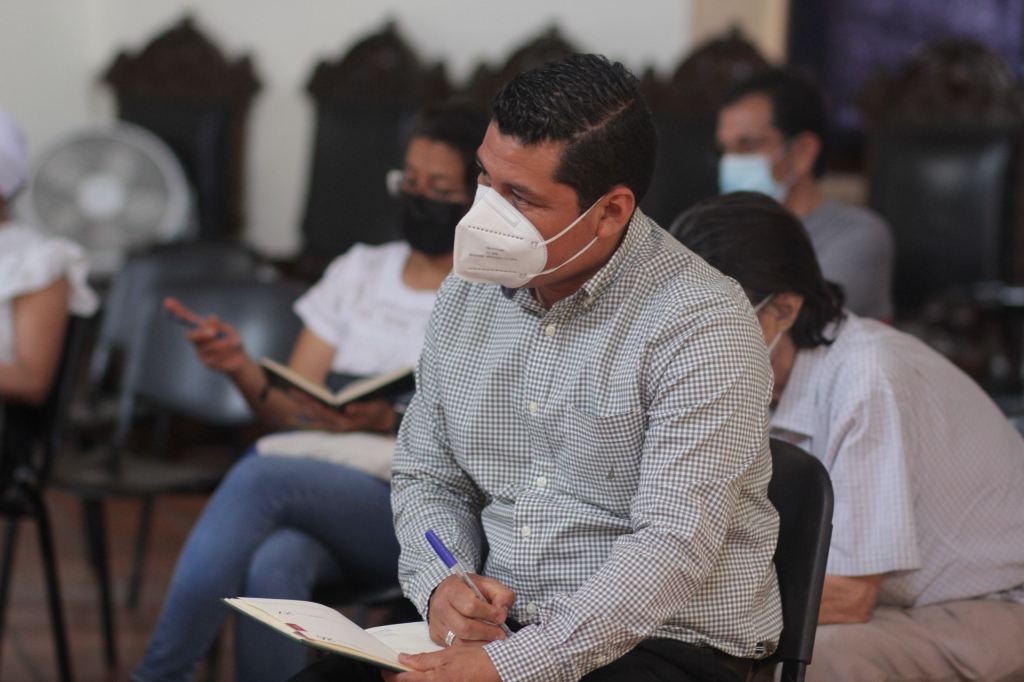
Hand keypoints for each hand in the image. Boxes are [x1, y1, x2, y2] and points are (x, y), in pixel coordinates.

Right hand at [164, 297, 246, 375]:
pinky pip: (214, 357)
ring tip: (233, 345)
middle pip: (191, 336)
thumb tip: (211, 317)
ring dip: (222, 344)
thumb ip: (220, 326)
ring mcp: (200, 352)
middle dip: (201, 333)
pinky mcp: (206, 362)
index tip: (168, 301)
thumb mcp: (229, 331)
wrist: (240, 360)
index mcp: (202, 328)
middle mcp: (198, 340)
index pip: (187, 318)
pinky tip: (231, 355)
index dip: (177, 310)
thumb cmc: (233, 342)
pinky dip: (225, 353)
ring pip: (207, 347)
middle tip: (214, 333)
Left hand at [288, 391, 396, 432]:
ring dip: (301, 401)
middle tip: (291, 389)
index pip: (325, 414)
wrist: (381, 418)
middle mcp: (335, 425)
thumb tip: (348, 408)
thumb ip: (362, 410)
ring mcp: (331, 423)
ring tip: (290, 388)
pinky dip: (306, 402)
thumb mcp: (374, 409)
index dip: (314, 405)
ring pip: (312, 412)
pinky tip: (298, 393)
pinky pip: (314, 410)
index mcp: (344, 424)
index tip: (305, 396)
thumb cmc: (378, 410)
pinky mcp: (330, 418)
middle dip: (303, 401)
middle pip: (315, 413)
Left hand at [381, 646, 499, 681]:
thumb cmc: (475, 660)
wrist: (498, 669)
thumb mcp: (448, 654)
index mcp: (435, 679)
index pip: (405, 679)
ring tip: (407, 675)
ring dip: (412, 681)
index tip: (384, 669)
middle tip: (392, 673)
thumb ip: (424, 659)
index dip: (391, 675)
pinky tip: (423, 678)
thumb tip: (403, 658)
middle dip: (399, 681)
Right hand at [427, 575, 514, 647]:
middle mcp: (440, 606)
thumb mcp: (487, 584)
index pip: (470, 606)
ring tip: (494, 640)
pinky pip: (456, 647)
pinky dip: (472, 648)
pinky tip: (483, 642)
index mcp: (452, 589)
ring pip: (460, 641)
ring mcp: (436, 623)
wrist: (446, 593)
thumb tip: (502, 612)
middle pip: (464, 627)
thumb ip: (501, 594)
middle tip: (501, 634)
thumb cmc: (468, 589)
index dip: (489, 614)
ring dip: (481, 642)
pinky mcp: (436, 636)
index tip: (501, 617)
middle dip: (487, 632)